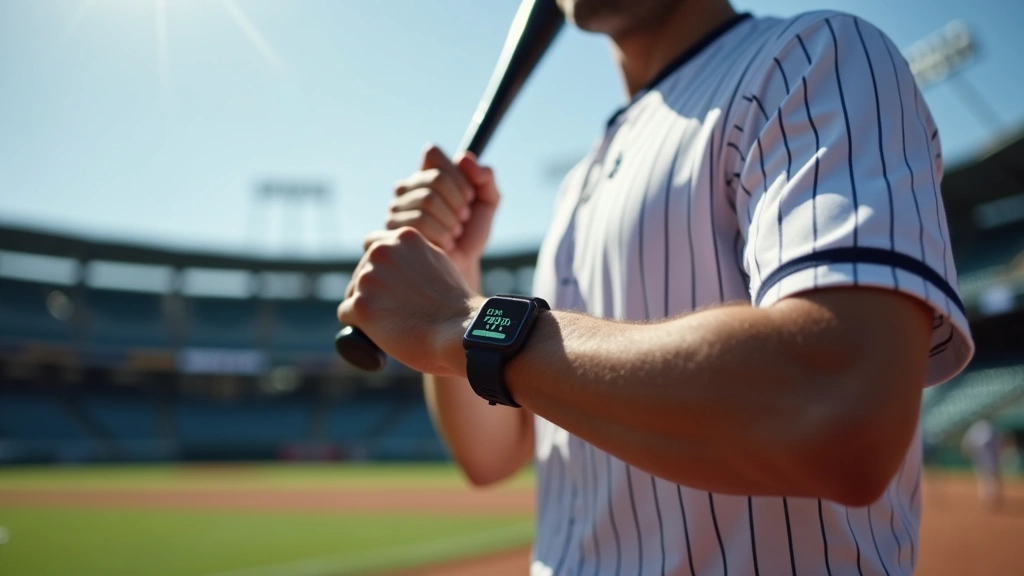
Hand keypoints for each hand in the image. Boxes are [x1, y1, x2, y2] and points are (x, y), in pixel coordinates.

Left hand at [339, 227, 482, 376]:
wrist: (460, 331)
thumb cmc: (456, 306)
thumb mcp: (440, 264)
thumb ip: (419, 257)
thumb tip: (406, 265)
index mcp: (404, 238)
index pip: (373, 244)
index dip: (379, 266)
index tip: (388, 283)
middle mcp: (382, 252)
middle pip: (361, 271)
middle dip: (371, 289)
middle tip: (390, 310)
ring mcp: (369, 278)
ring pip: (353, 293)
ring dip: (365, 306)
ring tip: (388, 323)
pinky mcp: (360, 305)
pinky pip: (346, 313)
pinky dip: (358, 325)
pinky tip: (375, 333)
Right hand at [365, 145, 500, 286]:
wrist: (461, 271)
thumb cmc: (470, 235)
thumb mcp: (488, 203)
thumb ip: (485, 177)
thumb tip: (463, 157)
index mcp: (423, 175)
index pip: (433, 155)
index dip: (458, 177)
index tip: (469, 197)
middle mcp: (404, 190)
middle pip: (435, 179)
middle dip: (459, 204)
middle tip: (463, 222)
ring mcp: (394, 211)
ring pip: (427, 201)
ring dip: (451, 222)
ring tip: (453, 236)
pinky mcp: (388, 233)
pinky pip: (417, 223)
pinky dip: (439, 236)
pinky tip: (442, 247)